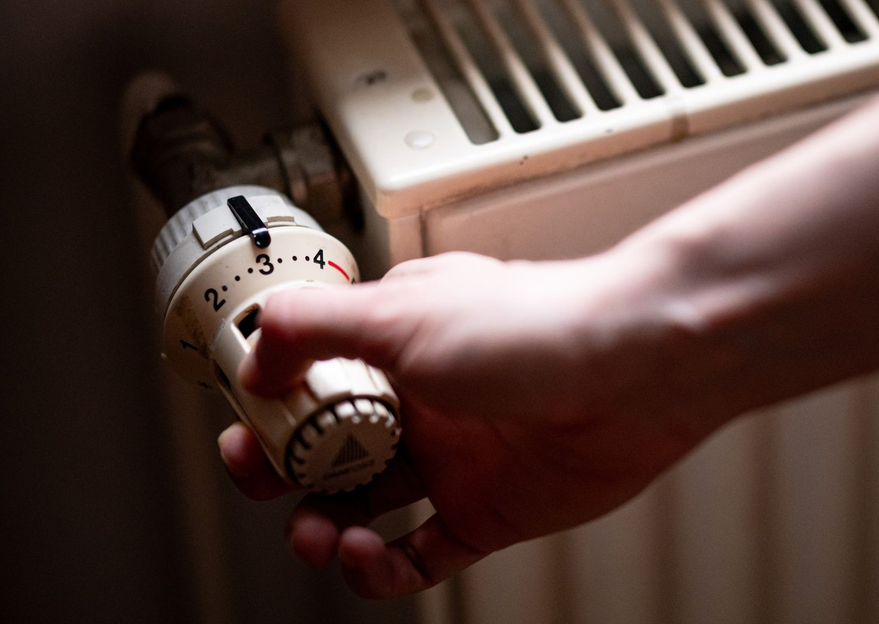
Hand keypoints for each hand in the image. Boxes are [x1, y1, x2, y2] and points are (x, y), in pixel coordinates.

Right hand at [219, 251, 720, 598]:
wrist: (634, 367)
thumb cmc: (537, 324)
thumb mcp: (400, 311)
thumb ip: (315, 327)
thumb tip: (255, 353)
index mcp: (399, 340)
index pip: (312, 371)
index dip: (271, 400)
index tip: (245, 420)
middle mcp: (425, 398)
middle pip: (330, 443)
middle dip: (284, 466)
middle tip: (263, 475)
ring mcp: (456, 458)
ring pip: (366, 504)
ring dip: (323, 524)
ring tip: (314, 530)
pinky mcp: (488, 510)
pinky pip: (419, 552)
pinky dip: (380, 566)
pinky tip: (362, 554)